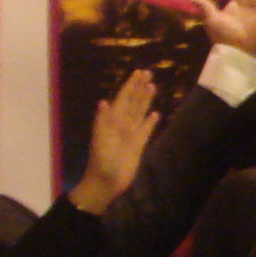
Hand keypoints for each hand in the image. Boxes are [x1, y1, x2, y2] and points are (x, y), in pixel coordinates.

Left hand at [70, 70, 157, 210]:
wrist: (106, 183)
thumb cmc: (101, 162)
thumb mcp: (99, 141)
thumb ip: (102, 122)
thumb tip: (103, 102)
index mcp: (112, 122)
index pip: (123, 99)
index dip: (130, 86)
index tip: (138, 73)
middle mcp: (122, 125)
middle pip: (133, 102)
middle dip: (139, 88)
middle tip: (148, 73)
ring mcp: (131, 134)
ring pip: (140, 113)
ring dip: (146, 100)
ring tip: (153, 86)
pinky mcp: (138, 145)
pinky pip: (146, 130)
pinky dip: (150, 121)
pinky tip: (156, 114)